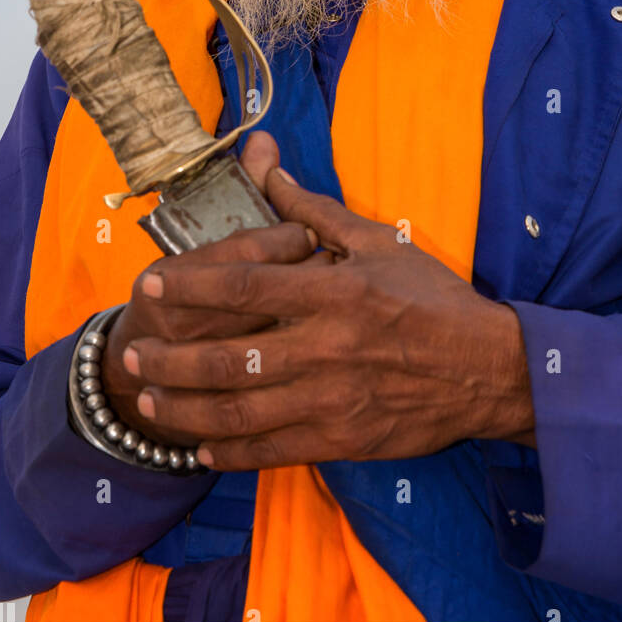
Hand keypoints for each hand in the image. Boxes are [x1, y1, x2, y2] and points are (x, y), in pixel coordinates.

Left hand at [123, 133, 536, 468]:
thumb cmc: (434, 298)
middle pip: (228, 358)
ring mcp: (332, 399)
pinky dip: (230, 450)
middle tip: (134, 353)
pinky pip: (272, 449)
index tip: (152, 282)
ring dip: (186, 407)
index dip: (191, 285)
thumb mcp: (379, 241)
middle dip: (170, 359)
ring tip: (150, 399)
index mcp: (333, 292)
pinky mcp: (342, 438)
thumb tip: (271, 170)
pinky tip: (201, 445)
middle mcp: (326, 348)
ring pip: (239, 412)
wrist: (488, 369)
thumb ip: (316, 212)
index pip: (244, 287)